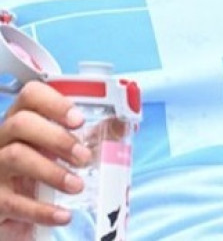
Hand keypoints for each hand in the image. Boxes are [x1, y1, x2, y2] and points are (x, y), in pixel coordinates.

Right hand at [0, 82, 89, 232]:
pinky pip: (12, 202)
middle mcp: (3, 140)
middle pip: (20, 123)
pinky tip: (63, 214)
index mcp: (22, 121)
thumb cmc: (39, 171)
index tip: (79, 120)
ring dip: (52, 172)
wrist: (14, 211)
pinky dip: (41, 210)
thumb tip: (123, 125)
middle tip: (84, 157)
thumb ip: (89, 136)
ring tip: (77, 185)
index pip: (30, 95)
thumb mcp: (61, 151)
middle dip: (57, 138)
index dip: (54, 102)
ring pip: (14, 156)